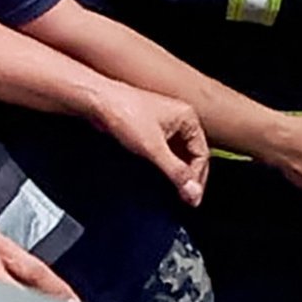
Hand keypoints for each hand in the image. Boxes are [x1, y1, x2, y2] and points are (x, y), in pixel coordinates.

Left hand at [101, 86, 208, 206]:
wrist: (98, 102)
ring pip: (179, 155)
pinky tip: (160, 178)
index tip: (191, 197)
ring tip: (174, 191)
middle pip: (193, 154)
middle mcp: (179, 119)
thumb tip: (192, 191)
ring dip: (178, 172)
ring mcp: (165, 125)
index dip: (197, 178)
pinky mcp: (151, 130)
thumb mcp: (153, 148)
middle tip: (187, 199)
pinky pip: (166, 152)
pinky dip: (166, 166)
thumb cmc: (124, 112)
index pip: (202, 153)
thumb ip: (175, 172)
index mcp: (187, 117)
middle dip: (190, 177)